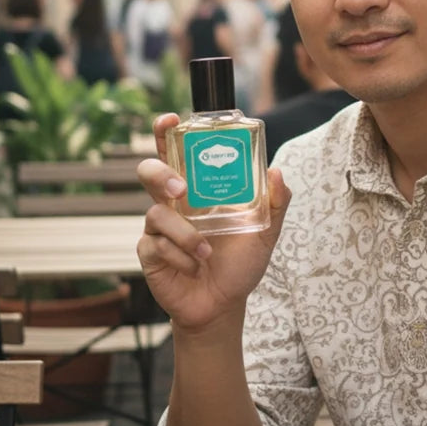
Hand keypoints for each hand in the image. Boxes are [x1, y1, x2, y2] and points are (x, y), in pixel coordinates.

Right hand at [136, 113, 290, 331]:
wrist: (224, 304)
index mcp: (198, 190)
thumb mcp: (266, 231)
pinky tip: (195, 266)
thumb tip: (276, 172)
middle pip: (149, 171)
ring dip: (184, 233)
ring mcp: (159, 228)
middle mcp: (174, 203)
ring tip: (206, 249)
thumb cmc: (240, 263)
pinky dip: (180, 256)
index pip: (176, 153)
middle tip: (180, 188)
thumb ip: (275, 202)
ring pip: (155, 213)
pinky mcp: (150, 252)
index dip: (166, 133)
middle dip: (160, 174)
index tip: (170, 121)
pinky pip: (156, 245)